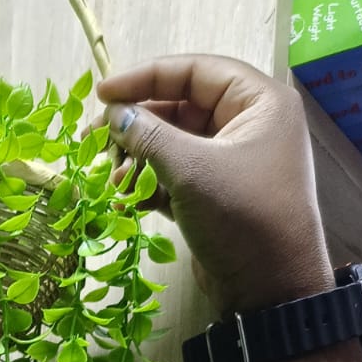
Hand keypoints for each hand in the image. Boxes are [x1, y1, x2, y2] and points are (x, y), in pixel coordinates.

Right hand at [97, 55, 332, 314]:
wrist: (269, 289)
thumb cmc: (242, 218)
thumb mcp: (192, 170)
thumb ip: (150, 135)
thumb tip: (115, 114)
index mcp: (258, 102)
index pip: (195, 71)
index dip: (146, 77)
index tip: (101, 93)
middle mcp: (248, 125)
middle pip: (180, 108)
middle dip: (136, 126)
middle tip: (93, 140)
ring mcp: (231, 162)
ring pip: (173, 146)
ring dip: (136, 161)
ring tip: (108, 181)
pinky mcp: (215, 196)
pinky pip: (174, 178)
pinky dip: (147, 186)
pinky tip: (122, 202)